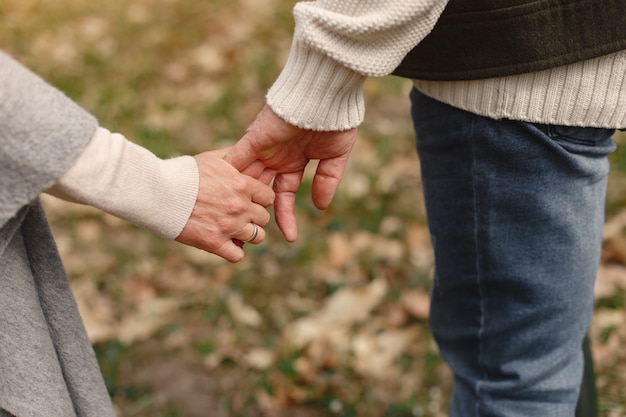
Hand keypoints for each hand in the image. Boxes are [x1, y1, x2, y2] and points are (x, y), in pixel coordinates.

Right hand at [176, 149, 274, 262]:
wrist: (158, 191)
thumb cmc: (184, 172)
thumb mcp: (212, 158)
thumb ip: (234, 155)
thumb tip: (247, 150)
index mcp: (242, 185)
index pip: (269, 197)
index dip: (260, 199)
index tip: (250, 199)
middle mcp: (240, 207)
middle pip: (264, 218)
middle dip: (254, 216)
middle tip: (240, 214)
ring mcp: (228, 226)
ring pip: (257, 237)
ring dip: (248, 234)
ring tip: (235, 229)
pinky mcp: (214, 243)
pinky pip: (237, 255)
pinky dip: (234, 251)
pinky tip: (226, 243)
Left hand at [225, 105, 356, 241]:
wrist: (325, 95)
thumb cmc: (335, 121)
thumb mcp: (334, 157)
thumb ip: (327, 181)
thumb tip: (320, 208)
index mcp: (294, 162)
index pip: (285, 195)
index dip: (286, 216)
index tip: (290, 237)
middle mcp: (276, 158)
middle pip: (262, 192)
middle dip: (258, 212)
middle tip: (253, 235)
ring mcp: (262, 149)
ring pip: (246, 179)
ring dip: (241, 199)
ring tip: (234, 222)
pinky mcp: (253, 139)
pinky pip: (235, 159)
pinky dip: (228, 175)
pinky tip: (221, 194)